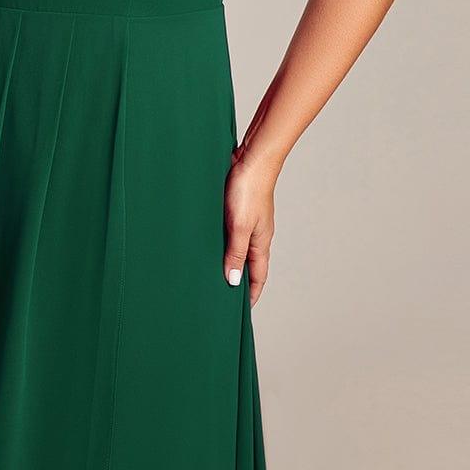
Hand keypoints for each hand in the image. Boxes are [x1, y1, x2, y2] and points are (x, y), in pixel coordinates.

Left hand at [223, 142, 277, 307]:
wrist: (250, 158)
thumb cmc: (248, 190)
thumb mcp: (240, 226)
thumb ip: (236, 253)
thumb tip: (233, 282)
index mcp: (261, 243)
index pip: (258, 277)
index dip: (251, 294)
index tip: (240, 311)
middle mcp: (256, 235)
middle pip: (248, 264)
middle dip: (237, 280)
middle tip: (221, 295)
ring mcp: (247, 222)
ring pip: (238, 248)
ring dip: (228, 261)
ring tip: (210, 273)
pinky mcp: (238, 209)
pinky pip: (230, 233)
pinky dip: (222, 243)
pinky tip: (208, 242)